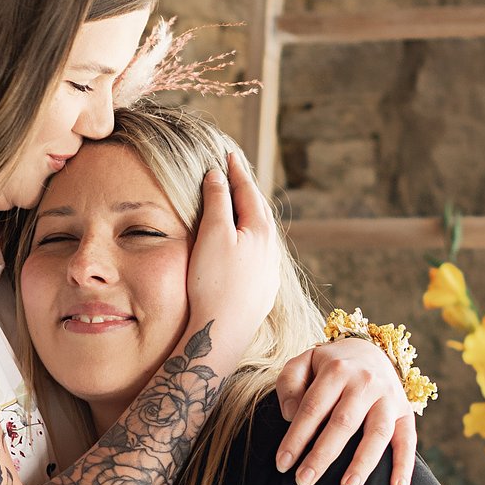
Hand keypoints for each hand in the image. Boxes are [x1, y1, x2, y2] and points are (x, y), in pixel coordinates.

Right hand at [183, 149, 282, 364]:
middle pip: (259, 209)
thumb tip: (217, 175)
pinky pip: (261, 254)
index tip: (229, 154)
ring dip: (252, 215)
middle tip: (237, 172)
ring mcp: (270, 270)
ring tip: (243, 204)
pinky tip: (247, 246)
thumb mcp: (213, 235)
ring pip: (263, 233)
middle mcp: (271, 248)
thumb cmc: (214, 283)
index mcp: (260, 229)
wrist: (224, 331)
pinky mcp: (264, 290)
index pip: (247, 190)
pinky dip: (252, 239)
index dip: (236, 170)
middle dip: (247, 189)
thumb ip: (217, 201)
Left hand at [274, 339, 418, 484]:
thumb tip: (290, 415)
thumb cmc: (329, 366)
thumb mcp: (303, 363)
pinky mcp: (405, 411)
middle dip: (322, 455)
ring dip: (363, 463)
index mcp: (337, 369)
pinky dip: (405, 465)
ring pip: (377, 433)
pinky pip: (408, 440)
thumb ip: (290, 384)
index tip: (282, 464)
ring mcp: (389, 397)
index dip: (296, 437)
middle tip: (304, 482)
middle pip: (343, 422)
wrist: (370, 351)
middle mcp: (365, 382)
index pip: (312, 407)